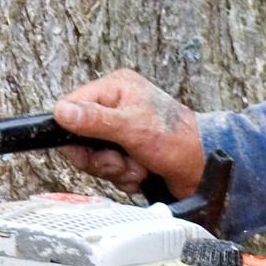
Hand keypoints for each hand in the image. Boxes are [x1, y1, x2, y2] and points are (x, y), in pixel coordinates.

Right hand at [53, 70, 205, 198]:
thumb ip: (95, 121)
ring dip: (116, 169)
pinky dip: (125, 177)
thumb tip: (61, 112)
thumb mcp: (132, 128)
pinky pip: (109, 170)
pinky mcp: (127, 152)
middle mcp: (117, 106)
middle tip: (120, 160)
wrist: (203, 169)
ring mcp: (121, 131)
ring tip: (138, 166)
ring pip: (94, 158)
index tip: (90, 147)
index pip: (71, 106)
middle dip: (101, 158)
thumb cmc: (178, 140)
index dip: (75, 132)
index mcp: (116, 88)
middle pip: (79, 138)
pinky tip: (142, 172)